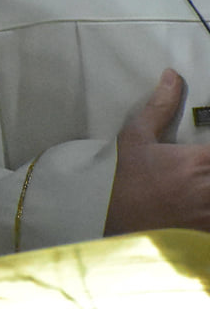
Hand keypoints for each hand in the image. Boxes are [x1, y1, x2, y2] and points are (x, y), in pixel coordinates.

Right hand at [105, 70, 209, 233]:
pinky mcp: (206, 232)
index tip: (207, 154)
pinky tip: (199, 207)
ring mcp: (209, 212)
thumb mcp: (135, 138)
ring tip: (201, 187)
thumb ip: (159, 107)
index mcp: (201, 159)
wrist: (109, 222)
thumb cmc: (123, 179)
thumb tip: (172, 75)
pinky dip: (208, 214)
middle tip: (203, 168)